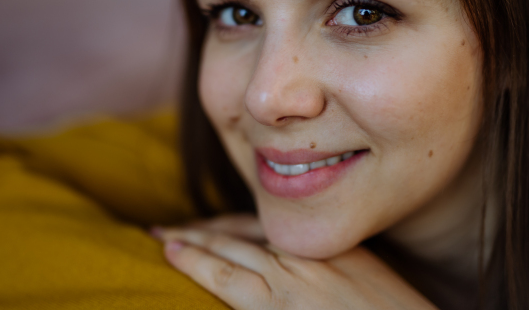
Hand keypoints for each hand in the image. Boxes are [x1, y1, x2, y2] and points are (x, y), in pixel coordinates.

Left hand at [152, 215, 436, 309]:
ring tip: (164, 238)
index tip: (209, 227)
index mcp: (327, 244)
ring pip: (228, 249)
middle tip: (171, 229)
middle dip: (204, 231)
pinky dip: (200, 266)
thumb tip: (301, 271)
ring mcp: (291, 278)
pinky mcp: (278, 305)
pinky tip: (176, 257)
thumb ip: (330, 268)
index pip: (265, 226)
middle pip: (241, 233)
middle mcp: (305, 252)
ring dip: (192, 242)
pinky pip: (229, 282)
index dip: (230, 226)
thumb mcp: (364, 281)